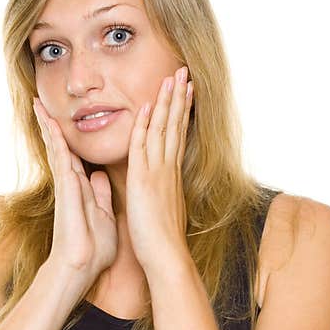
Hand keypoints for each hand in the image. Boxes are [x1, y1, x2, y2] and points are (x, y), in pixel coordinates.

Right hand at [33, 96, 117, 281]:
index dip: (68, 136)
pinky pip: (62, 159)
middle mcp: (71, 183)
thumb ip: (101, 194)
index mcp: (82, 188)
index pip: (74, 155)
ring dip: (48, 126)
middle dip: (51, 125)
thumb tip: (98, 176)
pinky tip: (53, 125)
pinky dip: (57, 141)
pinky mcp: (66, 189)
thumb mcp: (104, 214)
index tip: (61, 118)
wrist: (82, 266)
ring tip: (38, 106)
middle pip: (60, 147)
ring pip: (57, 148)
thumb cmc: (94, 247)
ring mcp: (66, 185)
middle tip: (41, 102)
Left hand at [126, 65, 193, 274]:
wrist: (166, 257)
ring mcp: (157, 173)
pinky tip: (146, 107)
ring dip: (167, 102)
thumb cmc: (161, 239)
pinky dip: (145, 126)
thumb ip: (158, 193)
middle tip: (183, 72)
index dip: (180, 112)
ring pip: (163, 130)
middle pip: (175, 126)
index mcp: (170, 175)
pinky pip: (143, 147)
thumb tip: (158, 187)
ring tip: (173, 78)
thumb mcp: (160, 209)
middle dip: (179, 98)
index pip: (176, 136)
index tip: (185, 91)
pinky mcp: (144, 181)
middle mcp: (167, 169)